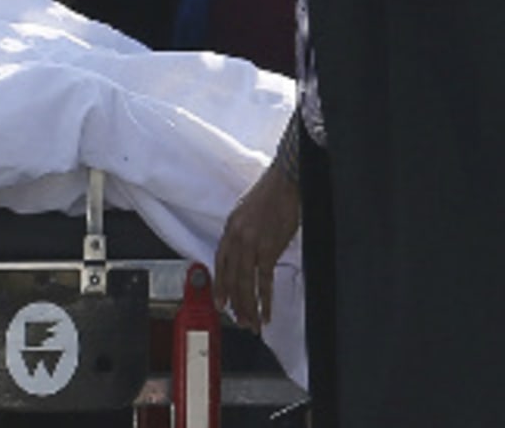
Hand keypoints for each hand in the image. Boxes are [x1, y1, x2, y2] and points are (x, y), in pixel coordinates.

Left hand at [214, 162, 300, 330]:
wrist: (284, 182)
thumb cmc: (269, 194)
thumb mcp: (246, 212)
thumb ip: (242, 232)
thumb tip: (245, 251)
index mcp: (230, 228)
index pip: (220, 262)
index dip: (220, 284)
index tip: (220, 301)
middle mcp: (236, 237)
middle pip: (231, 276)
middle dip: (234, 301)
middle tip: (237, 319)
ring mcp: (251, 244)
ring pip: (245, 282)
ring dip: (248, 306)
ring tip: (251, 322)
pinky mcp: (269, 249)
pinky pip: (264, 280)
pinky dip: (265, 299)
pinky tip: (266, 311)